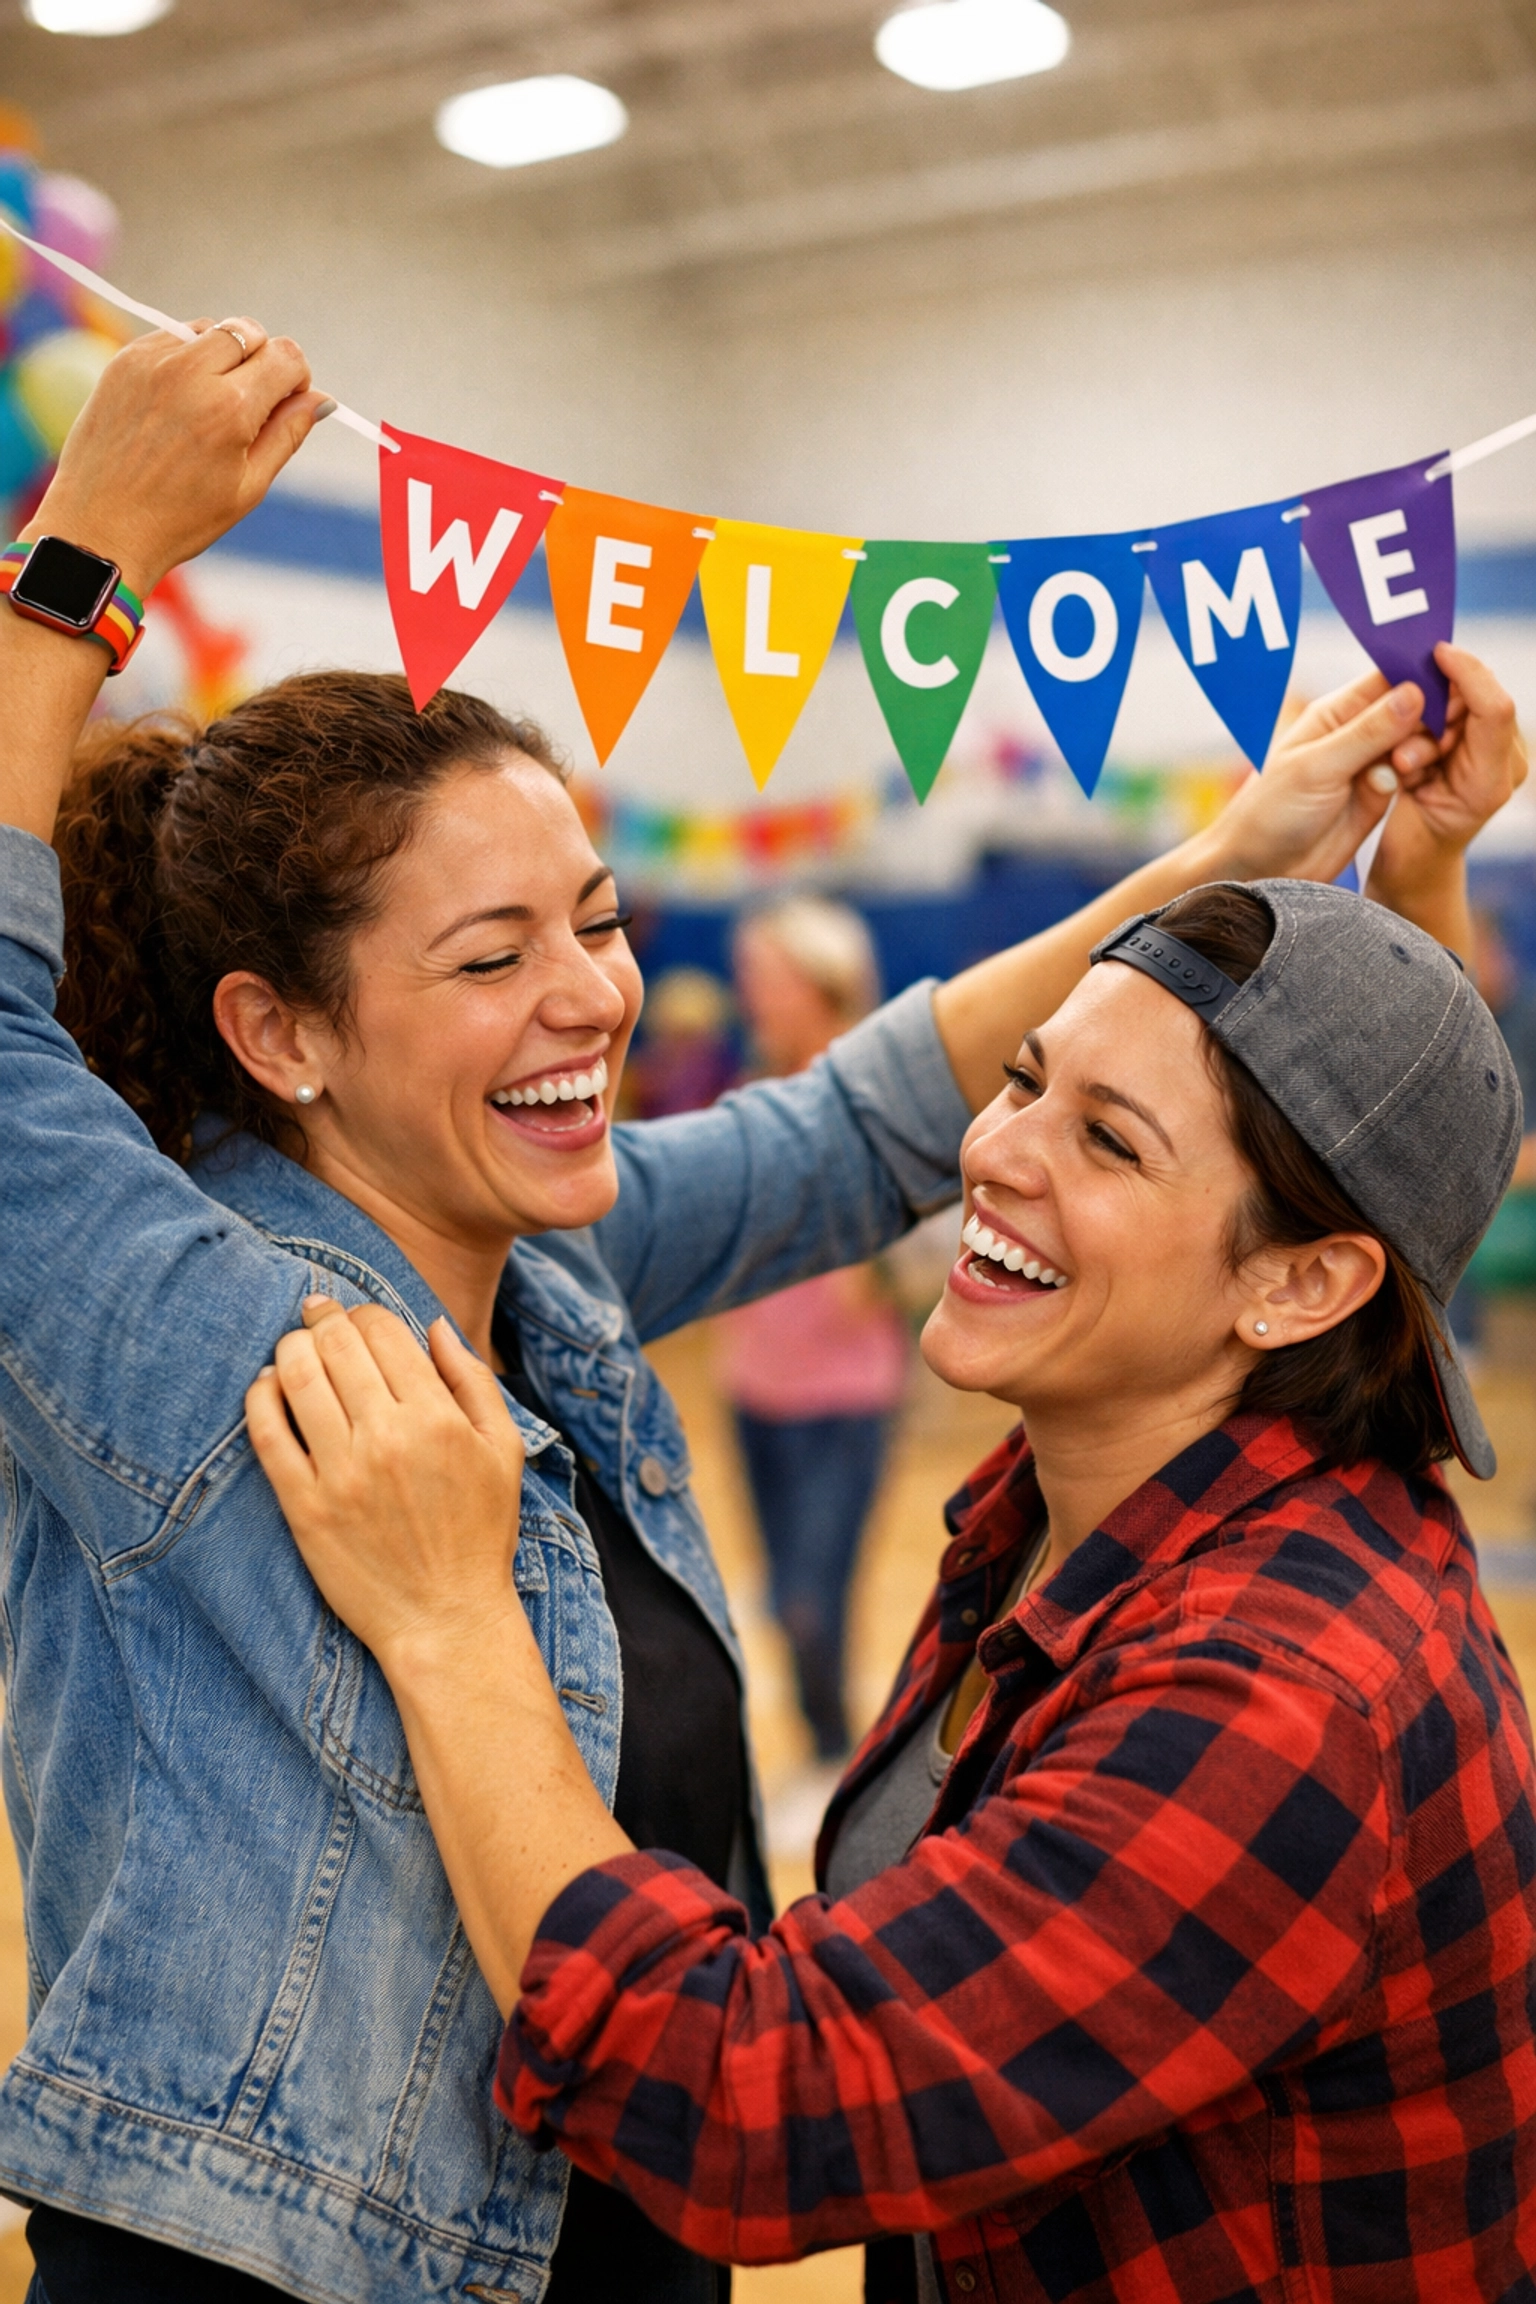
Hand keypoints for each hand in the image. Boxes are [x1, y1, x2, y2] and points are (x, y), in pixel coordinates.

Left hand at [24, 316, 324, 598]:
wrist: (99, 528)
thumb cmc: (179, 519)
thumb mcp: (247, 486)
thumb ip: (287, 434)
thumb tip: (321, 400)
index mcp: (231, 409)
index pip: (286, 356)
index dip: (296, 378)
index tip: (285, 402)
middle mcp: (192, 373)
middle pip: (251, 332)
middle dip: (261, 361)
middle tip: (247, 405)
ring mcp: (153, 361)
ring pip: (211, 329)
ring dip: (222, 355)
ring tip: (207, 404)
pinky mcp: (124, 360)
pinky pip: (172, 338)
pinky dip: (185, 360)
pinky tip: (176, 403)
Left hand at [246, 1300, 525, 1672]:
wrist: (446, 1621)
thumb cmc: (480, 1535)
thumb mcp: (504, 1450)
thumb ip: (473, 1379)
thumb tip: (433, 1324)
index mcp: (437, 1418)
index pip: (383, 1330)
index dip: (365, 1312)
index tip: (358, 1317)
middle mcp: (386, 1439)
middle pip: (335, 1344)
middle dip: (323, 1318)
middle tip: (316, 1314)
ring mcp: (340, 1474)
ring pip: (295, 1377)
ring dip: (289, 1347)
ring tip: (293, 1346)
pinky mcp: (304, 1508)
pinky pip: (266, 1434)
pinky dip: (260, 1396)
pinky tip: (267, 1386)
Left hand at [1202, 669, 1428, 886]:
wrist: (1261, 869)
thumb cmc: (1270, 812)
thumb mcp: (1316, 768)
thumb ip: (1367, 733)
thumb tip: (1414, 693)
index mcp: (1335, 713)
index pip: (1387, 678)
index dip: (1420, 674)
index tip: (1452, 682)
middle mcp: (1357, 733)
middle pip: (1411, 709)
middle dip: (1429, 716)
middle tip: (1431, 736)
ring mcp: (1370, 764)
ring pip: (1418, 742)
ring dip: (1425, 749)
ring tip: (1406, 768)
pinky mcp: (1380, 794)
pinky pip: (1413, 776)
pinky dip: (1420, 776)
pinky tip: (1412, 783)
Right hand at [1369, 642, 1525, 863]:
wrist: (1417, 864)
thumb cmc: (1409, 843)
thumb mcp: (1403, 802)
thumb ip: (1412, 756)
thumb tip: (1411, 705)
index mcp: (1491, 782)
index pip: (1495, 709)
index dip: (1467, 674)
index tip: (1435, 652)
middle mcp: (1504, 763)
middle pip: (1478, 697)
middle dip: (1436, 702)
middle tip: (1409, 739)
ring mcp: (1495, 754)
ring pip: (1463, 700)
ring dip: (1428, 715)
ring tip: (1411, 760)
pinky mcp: (1480, 745)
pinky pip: (1458, 707)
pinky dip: (1430, 715)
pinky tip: (1419, 747)